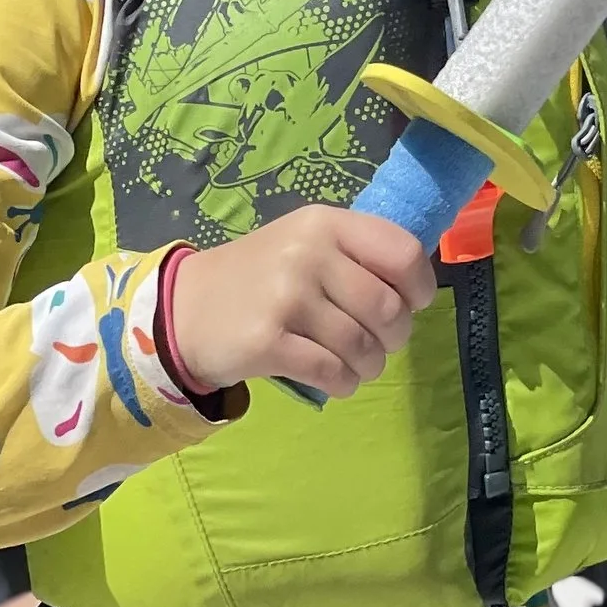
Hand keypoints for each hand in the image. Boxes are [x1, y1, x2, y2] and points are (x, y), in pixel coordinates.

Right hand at [162, 210, 435, 400]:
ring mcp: (286, 297)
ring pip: (362, 346)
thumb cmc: (261, 276)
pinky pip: (331, 371)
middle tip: (377, 343)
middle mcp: (308, 253)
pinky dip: (343, 383)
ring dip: (369, 365)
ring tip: (355, 364)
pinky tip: (333, 378)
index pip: (403, 252)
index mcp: (325, 223)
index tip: (411, 305)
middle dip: (394, 337)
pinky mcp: (267, 341)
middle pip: (387, 308)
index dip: (419, 287)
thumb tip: (417, 290)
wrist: (187, 307)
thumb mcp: (306, 243)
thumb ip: (358, 255)